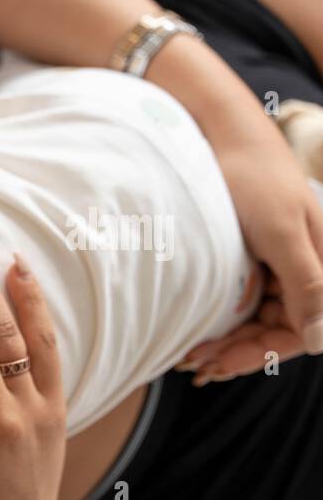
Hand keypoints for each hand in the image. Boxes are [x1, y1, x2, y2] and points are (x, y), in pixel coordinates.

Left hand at [174, 100, 322, 380]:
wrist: (219, 133)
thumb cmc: (253, 177)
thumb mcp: (280, 234)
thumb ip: (307, 284)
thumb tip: (321, 341)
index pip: (303, 328)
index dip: (263, 352)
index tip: (222, 365)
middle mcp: (305, 266)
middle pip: (278, 328)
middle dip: (239, 350)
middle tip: (195, 367)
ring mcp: (276, 263)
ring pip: (256, 318)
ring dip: (227, 340)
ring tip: (190, 357)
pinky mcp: (251, 257)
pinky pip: (240, 300)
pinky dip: (220, 319)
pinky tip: (196, 334)